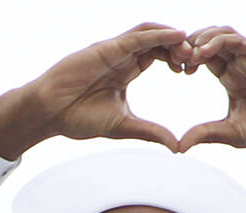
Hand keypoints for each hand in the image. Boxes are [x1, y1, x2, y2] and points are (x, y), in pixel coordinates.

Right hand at [0, 24, 188, 159]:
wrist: (49, 114)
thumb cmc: (76, 118)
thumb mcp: (123, 126)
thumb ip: (150, 132)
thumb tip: (176, 146)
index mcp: (126, 71)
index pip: (159, 55)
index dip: (178, 58)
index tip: (191, 70)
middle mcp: (122, 57)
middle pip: (159, 41)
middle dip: (180, 46)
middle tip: (197, 59)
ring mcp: (114, 50)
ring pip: (151, 33)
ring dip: (173, 38)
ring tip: (190, 48)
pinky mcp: (107, 48)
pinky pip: (138, 35)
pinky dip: (159, 34)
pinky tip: (176, 36)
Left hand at [178, 27, 245, 188]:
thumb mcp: (231, 133)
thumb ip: (205, 133)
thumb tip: (178, 147)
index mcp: (230, 77)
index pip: (202, 58)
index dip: (184, 59)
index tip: (172, 69)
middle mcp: (240, 64)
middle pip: (208, 40)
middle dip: (187, 45)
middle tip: (173, 59)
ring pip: (221, 34)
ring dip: (200, 39)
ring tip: (186, 55)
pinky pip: (236, 40)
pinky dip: (216, 41)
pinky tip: (201, 54)